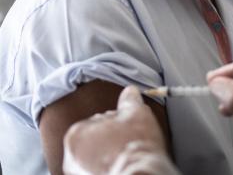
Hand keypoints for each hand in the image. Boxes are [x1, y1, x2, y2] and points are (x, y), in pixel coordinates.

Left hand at [63, 86, 177, 174]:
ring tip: (127, 156)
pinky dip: (110, 169)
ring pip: (99, 159)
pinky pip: (100, 171)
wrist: (138, 174)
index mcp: (76, 134)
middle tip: (129, 142)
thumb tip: (129, 91)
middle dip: (112, 140)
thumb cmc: (133, 145)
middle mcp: (70, 158)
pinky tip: (123, 166)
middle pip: (96, 141)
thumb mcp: (136, 113)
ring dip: (111, 156)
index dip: (118, 122)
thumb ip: (130, 100)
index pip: (100, 120)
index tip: (128, 128)